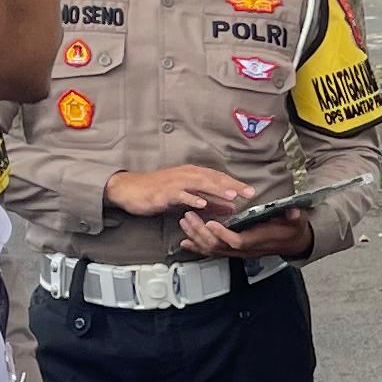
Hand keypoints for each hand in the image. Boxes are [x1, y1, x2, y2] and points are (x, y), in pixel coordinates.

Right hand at [106, 162, 245, 220]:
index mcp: (192, 174)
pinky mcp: (164, 193)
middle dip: (232, 185)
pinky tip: (202, 204)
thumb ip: (209, 201)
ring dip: (217, 190)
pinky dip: (191, 199)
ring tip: (232, 196)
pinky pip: (180, 195)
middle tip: (249, 192)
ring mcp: (175, 183)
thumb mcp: (187, 197)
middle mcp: (186, 175)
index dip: (235, 183)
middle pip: (213, 179)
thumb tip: (229, 206)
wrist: (130, 189)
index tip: (251, 191)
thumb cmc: (158, 192)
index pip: (218, 178)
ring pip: (200, 184)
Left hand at [186, 207, 314, 259]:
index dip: (223, 234)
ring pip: (213, 250)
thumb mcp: (296, 220)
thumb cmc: (292, 229)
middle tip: (189, 217)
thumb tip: (293, 211)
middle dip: (201, 232)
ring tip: (184, 222)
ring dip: (196, 237)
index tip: (211, 222)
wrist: (293, 242)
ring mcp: (238, 252)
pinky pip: (213, 252)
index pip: (238, 242)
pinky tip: (185, 242)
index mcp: (259, 241)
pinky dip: (198, 247)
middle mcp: (246, 250)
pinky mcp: (233, 251)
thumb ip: (293, 216)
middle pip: (219, 247)